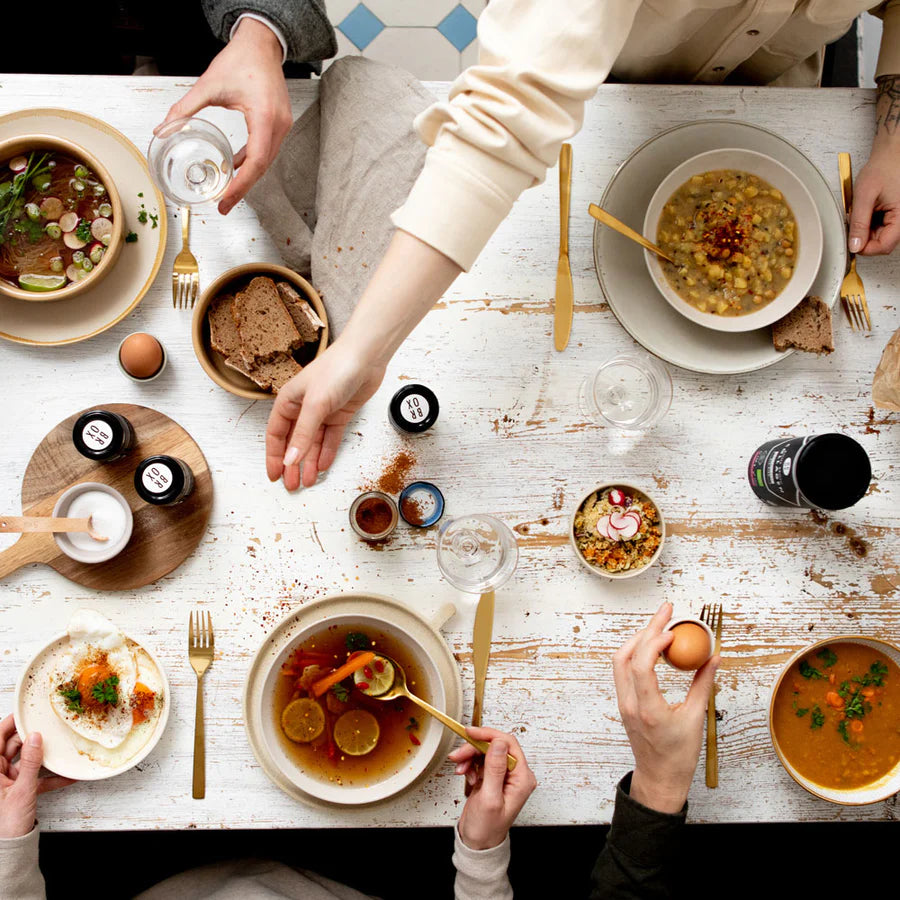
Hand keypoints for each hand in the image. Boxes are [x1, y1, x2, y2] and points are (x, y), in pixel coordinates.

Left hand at [0, 716, 73, 838]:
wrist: (11, 850)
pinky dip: (49, 777)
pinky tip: (66, 775)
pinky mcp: (18, 791)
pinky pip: (34, 778)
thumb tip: (35, 738)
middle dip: (29, 738)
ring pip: (25, 761)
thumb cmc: (7, 824)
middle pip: (12, 748)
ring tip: (57, 747)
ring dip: (42, 757)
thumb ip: (31, 763)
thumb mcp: (23, 790)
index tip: (23, 713)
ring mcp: (7, 783)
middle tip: (45, 726)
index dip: (8, 725)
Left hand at [154, 17, 291, 214]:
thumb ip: (184, 109)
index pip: (255, 161)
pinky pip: (267, 150)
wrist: (261, 44)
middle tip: (224, 205)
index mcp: (264, 116)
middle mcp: (278, 124)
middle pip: (262, 167)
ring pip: (266, 161)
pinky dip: (252, 161)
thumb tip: (163, 129)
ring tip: (228, 192)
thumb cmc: (241, 60)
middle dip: (242, 188)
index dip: (241, 184)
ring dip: (248, 177)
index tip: (226, 199)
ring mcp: (282, 125)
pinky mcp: (280, 124)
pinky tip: (237, 166)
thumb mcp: (208, 85)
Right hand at [266, 341, 385, 488]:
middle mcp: (303, 407)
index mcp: (288, 401)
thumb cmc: (336, 369)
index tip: (274, 475)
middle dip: (292, 464)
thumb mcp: (315, 405)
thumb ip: (303, 434)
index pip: (276, 434)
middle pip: (294, 442)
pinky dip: (326, 452)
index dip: (274, 456)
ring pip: (312, 443)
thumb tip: (290, 460)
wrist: (366, 357)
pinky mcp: (340, 414)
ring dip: (309, 462)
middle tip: (292, 485)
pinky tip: (322, 466)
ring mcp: (322, 412)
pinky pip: (329, 438)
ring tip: (307, 482)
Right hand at [449, 727, 536, 850]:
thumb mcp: (489, 799)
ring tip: (460, 768)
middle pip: (495, 746)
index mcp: (522, 778)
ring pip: (485, 752)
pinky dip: (470, 764)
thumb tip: (498, 743)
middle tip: (458, 755)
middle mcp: (516, 774)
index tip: (471, 734)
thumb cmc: (487, 828)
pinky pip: (480, 760)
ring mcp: (504, 775)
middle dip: (474, 748)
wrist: (478, 844)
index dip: (489, 736)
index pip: (509, 744)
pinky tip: (466, 775)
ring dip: (470, 757)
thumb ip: (495, 769)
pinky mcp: (492, 777)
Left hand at [612, 602, 717, 813]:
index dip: (653, 643)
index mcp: (647, 709)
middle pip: (628, 655)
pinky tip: (652, 644)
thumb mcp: (695, 719)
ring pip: (620, 660)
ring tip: (660, 624)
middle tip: (666, 611)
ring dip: (638, 638)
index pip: (641, 666)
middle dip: (647, 629)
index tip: (672, 631)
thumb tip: (714, 657)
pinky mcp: (624, 701)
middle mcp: (629, 703)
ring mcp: (623, 702)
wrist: (659, 777)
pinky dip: (636, 651)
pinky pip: (623, 668)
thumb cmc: (678, 755)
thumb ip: (703, 685)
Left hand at [849, 143, 899, 255]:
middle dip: (865, 237)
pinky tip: (866, 210)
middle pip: (882, 242)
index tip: (851, 243)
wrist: (892, 153)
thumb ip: (859, 223)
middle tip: (853, 221)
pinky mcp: (895, 214)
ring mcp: (899, 217)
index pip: (885, 246)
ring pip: (881, 235)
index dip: (866, 248)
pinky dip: (870, 222)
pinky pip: (881, 226)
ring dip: (866, 229)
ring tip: (861, 211)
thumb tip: (855, 246)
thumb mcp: (865, 196)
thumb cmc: (884, 167)